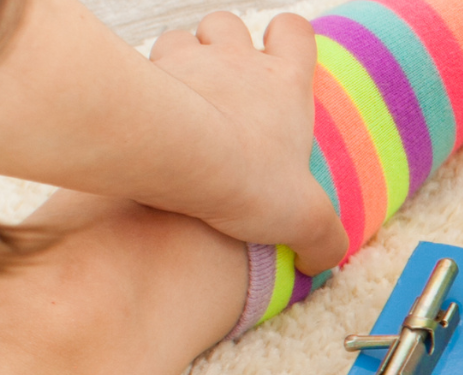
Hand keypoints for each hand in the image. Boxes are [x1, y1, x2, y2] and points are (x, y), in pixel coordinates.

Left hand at [147, 13, 343, 271]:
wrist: (180, 161)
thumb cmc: (248, 180)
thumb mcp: (305, 221)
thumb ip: (323, 239)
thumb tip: (321, 260)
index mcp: (284, 82)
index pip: (294, 32)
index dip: (290, 40)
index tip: (285, 62)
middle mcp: (234, 60)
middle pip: (228, 24)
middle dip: (224, 45)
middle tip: (225, 88)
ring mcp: (186, 63)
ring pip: (181, 38)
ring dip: (180, 61)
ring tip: (182, 103)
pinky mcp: (144, 80)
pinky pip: (139, 68)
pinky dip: (143, 88)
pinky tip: (147, 122)